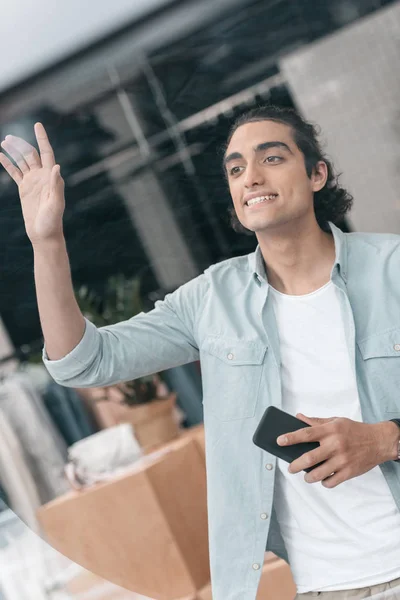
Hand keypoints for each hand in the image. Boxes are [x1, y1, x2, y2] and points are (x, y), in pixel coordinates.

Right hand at [0, 123, 64, 244]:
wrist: (44, 234)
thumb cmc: (52, 221)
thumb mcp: (56, 204)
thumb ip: (56, 186)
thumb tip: (57, 167)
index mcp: (51, 177)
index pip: (47, 153)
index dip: (42, 139)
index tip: (37, 125)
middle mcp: (43, 176)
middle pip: (31, 154)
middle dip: (21, 144)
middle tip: (9, 138)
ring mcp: (33, 181)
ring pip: (22, 161)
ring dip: (14, 151)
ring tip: (4, 141)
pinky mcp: (24, 188)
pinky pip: (15, 172)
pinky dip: (7, 164)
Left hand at [277, 413, 396, 487]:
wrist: (379, 441)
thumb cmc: (355, 430)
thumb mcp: (336, 421)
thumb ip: (316, 421)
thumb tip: (298, 417)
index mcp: (330, 430)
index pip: (306, 434)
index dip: (291, 438)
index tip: (279, 441)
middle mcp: (335, 445)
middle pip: (309, 458)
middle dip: (295, 465)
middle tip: (290, 468)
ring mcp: (342, 460)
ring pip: (318, 474)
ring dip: (308, 477)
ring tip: (306, 476)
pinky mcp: (349, 472)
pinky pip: (331, 482)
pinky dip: (324, 482)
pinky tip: (322, 478)